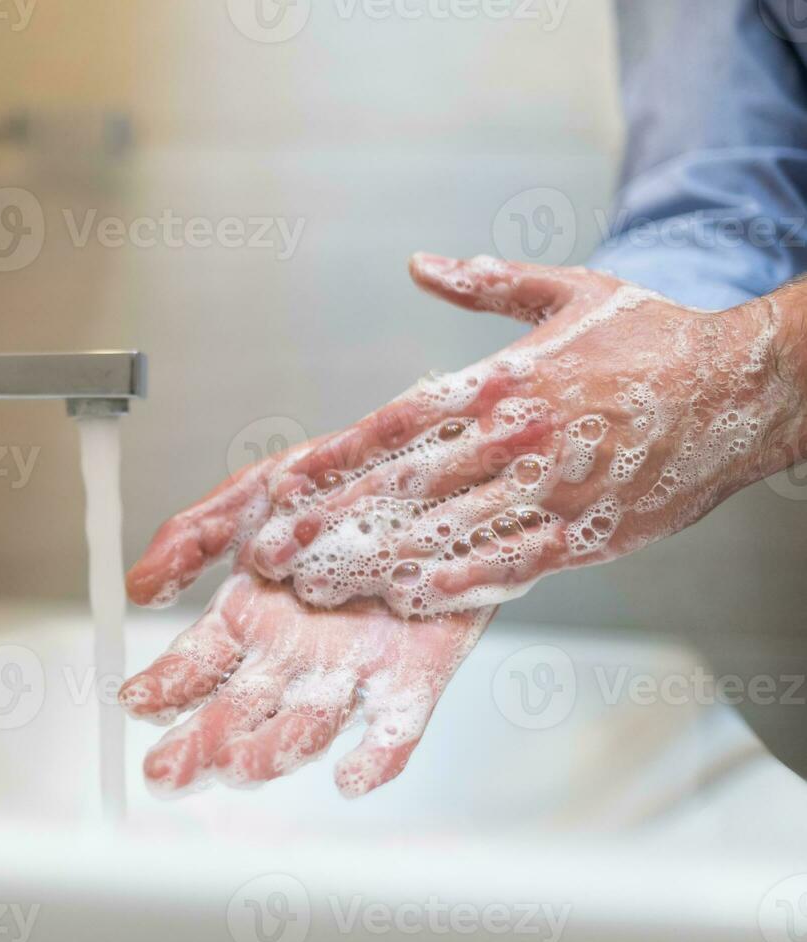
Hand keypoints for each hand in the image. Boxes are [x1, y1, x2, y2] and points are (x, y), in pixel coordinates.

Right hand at [120, 452, 493, 797]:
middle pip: (237, 713)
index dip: (165, 686)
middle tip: (165, 773)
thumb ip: (192, 538)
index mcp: (245, 620)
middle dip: (199, 746)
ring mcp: (348, 671)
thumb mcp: (250, 497)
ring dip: (271, 752)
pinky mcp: (412, 677)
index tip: (136, 702)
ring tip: (239, 765)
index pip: (194, 666)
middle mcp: (289, 657)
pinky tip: (352, 778)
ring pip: (306, 725)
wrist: (431, 473)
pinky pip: (395, 727)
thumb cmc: (333, 491)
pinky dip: (376, 757)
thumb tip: (138, 589)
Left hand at [249, 255, 806, 616]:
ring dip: (377, 562)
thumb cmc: (653, 336)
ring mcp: (553, 490)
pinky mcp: (591, 532)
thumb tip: (419, 264)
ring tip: (320, 584)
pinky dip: (460, 583)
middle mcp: (518, 438)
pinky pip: (513, 564)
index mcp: (503, 381)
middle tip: (273, 553)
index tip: (283, 485)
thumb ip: (486, 283)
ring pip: (448, 533)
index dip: (335, 459)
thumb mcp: (568, 291)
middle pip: (405, 488)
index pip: (396, 424)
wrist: (748, 385)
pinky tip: (412, 597)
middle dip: (333, 523)